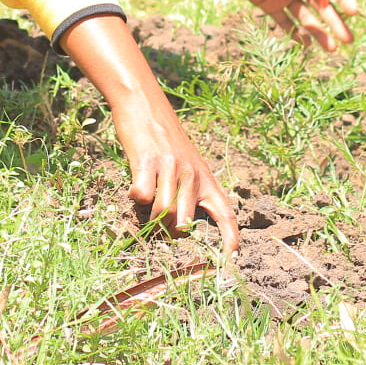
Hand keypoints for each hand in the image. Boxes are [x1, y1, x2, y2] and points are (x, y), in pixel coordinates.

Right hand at [59, 12, 240, 250]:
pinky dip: (135, 197)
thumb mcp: (188, 163)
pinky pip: (142, 195)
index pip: (225, 213)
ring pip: (163, 212)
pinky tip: (134, 185)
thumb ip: (189, 191)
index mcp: (205, 177)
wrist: (145, 104)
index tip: (232, 260)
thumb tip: (178, 225)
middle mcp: (192, 174)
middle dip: (170, 232)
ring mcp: (170, 167)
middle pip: (185, 222)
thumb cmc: (164, 139)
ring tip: (145, 202)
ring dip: (150, 216)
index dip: (231, 239)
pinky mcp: (148, 161)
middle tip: (159, 224)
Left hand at [213, 0, 358, 51]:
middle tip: (348, 40)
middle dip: (336, 23)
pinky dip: (295, 34)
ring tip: (331, 49)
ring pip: (306, 18)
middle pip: (322, 6)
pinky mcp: (268, 3)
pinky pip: (285, 22)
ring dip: (319, 32)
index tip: (354, 13)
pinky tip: (306, 45)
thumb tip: (328, 0)